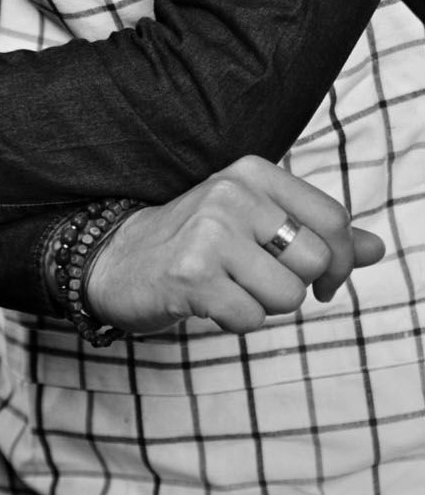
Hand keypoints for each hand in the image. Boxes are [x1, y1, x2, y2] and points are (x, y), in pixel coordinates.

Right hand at [86, 155, 385, 335]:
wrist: (118, 259)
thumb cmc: (197, 243)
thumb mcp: (257, 223)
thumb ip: (317, 234)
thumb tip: (376, 248)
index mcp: (253, 172)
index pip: (334, 219)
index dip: (340, 261)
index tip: (323, 280)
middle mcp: (232, 194)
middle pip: (315, 260)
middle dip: (296, 286)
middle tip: (257, 282)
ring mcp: (210, 232)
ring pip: (288, 296)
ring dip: (264, 306)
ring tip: (228, 288)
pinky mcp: (192, 275)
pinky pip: (252, 319)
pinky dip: (235, 321)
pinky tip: (207, 302)